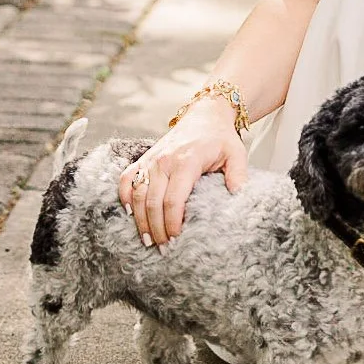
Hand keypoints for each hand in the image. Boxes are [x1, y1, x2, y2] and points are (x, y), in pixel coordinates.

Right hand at [116, 94, 246, 248]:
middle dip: (156, 228)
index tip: (175, 240)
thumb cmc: (220, 138)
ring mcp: (152, 159)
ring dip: (140, 220)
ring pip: (138, 194)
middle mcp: (165, 160)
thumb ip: (238, 174)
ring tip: (148, 240)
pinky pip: (127, 178)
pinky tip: (129, 213)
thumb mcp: (236, 153)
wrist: (205, 115)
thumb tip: (238, 194)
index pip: (173, 199)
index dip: (171, 223)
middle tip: (163, 248)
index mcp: (187, 161)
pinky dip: (125, 196)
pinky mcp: (144, 158)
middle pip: (153, 202)